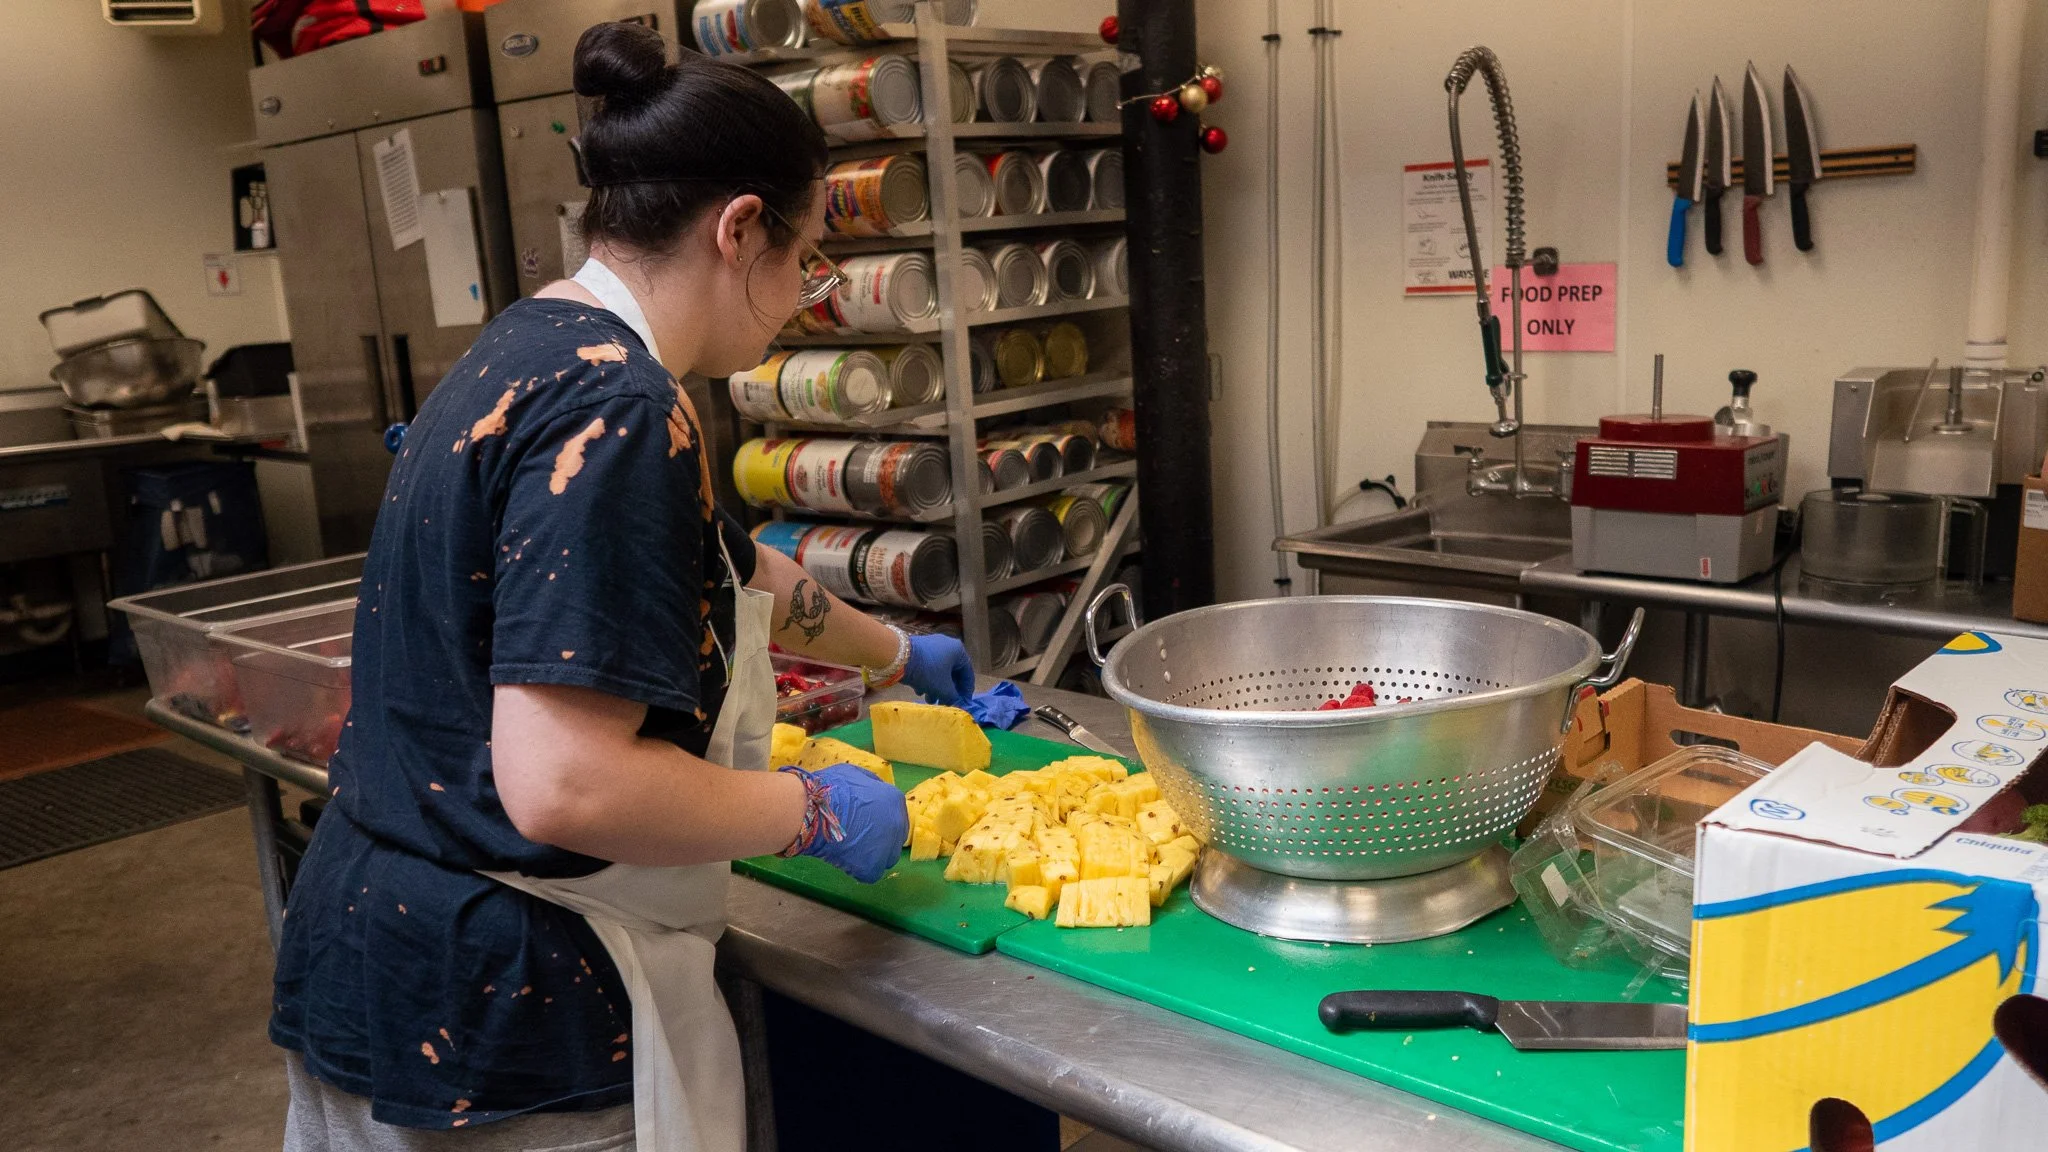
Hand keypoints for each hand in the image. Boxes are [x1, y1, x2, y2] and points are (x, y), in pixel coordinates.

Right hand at [784, 764, 907, 882]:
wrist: (813, 811)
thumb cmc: (830, 789)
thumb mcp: (855, 774)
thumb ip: (871, 784)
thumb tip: (874, 791)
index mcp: (894, 800)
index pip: (896, 815)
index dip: (881, 820)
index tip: (866, 823)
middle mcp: (897, 824)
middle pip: (895, 838)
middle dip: (880, 839)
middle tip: (859, 838)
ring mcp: (887, 848)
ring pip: (886, 858)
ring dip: (872, 855)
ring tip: (850, 850)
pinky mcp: (872, 867)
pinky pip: (870, 872)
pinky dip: (858, 869)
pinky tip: (843, 859)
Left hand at [903, 634, 974, 706]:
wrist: (897, 656)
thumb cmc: (927, 671)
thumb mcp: (942, 688)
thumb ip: (953, 697)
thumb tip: (958, 703)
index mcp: (958, 651)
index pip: (968, 674)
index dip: (966, 691)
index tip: (963, 703)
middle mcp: (947, 645)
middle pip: (952, 673)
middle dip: (948, 691)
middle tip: (944, 703)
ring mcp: (932, 645)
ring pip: (939, 671)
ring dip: (936, 687)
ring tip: (930, 700)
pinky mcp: (919, 648)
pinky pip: (928, 666)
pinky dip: (927, 679)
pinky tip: (919, 691)